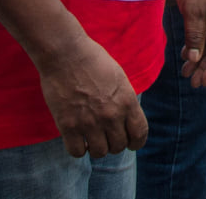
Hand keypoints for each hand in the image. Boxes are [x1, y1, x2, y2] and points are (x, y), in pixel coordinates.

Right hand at [38, 33, 147, 156]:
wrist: (65, 53)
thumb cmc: (92, 60)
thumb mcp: (119, 78)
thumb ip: (125, 100)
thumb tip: (126, 120)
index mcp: (127, 101)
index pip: (139, 134)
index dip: (136, 142)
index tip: (131, 143)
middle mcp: (111, 115)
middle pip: (119, 146)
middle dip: (114, 143)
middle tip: (105, 136)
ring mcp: (89, 122)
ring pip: (99, 152)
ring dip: (96, 147)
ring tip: (90, 138)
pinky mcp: (68, 126)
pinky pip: (77, 152)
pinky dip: (78, 149)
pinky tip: (76, 139)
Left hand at [170, 0, 205, 87]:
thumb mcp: (193, 11)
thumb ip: (195, 35)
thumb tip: (196, 59)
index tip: (201, 83)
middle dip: (204, 68)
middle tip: (192, 84)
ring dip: (197, 59)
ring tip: (186, 73)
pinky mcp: (201, 11)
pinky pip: (200, 34)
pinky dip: (193, 46)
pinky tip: (185, 54)